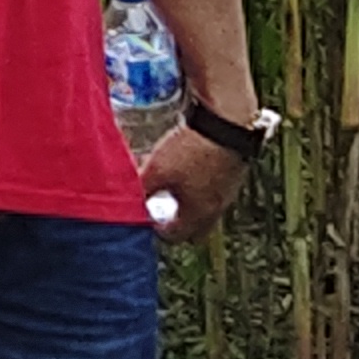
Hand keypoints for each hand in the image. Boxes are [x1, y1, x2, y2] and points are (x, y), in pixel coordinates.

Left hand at [144, 117, 250, 243]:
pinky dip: (199, 186)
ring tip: (172, 182)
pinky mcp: (233, 174)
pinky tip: (188, 167)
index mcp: (199, 214)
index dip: (157, 229)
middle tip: (160, 205)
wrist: (226, 122)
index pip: (176, 236)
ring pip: (204, 207)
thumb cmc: (191, 150)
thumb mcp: (157, 170)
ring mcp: (227, 192)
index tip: (146, 215)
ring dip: (187, 201)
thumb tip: (125, 200)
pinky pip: (213, 190)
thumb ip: (142, 189)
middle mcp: (216, 208)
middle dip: (176, 220)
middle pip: (194, 227)